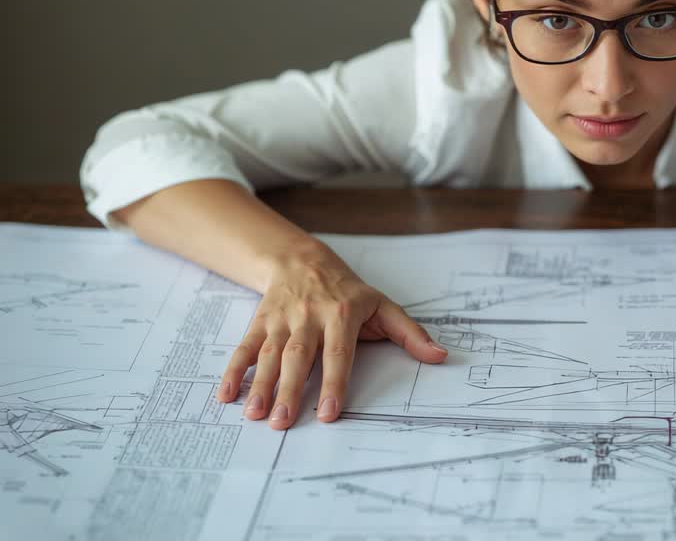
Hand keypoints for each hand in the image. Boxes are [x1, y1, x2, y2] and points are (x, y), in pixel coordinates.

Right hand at [215, 242, 446, 429]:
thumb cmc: (349, 291)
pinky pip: (244, 346)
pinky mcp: (260, 321)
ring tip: (255, 415)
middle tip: (282, 423)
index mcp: (342, 315)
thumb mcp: (383, 306)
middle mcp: (309, 317)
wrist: (303, 260)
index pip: (338, 353)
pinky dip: (233, 370)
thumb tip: (440, 356)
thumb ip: (411, 334)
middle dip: (289, 391)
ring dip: (260, 385)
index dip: (333, 383)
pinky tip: (226, 395)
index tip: (327, 413)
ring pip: (268, 354)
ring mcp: (281, 319)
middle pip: (298, 358)